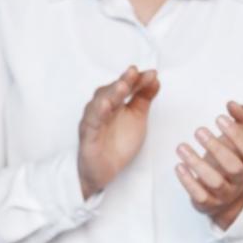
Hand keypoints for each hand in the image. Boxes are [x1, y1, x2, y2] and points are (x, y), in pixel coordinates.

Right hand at [77, 66, 159, 198]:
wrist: (102, 170)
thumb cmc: (116, 142)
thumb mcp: (137, 117)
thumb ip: (144, 97)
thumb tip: (154, 79)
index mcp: (114, 101)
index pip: (125, 85)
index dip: (138, 79)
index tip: (152, 75)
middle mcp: (102, 107)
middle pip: (111, 90)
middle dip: (123, 80)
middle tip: (134, 72)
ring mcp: (93, 120)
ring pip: (99, 103)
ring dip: (110, 93)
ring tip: (122, 86)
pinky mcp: (87, 135)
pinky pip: (91, 123)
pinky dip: (98, 114)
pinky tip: (106, 106)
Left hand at [174, 101, 242, 228]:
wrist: (229, 197)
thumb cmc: (234, 159)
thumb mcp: (242, 139)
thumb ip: (242, 118)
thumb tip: (232, 103)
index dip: (237, 135)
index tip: (219, 118)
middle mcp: (241, 179)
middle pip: (233, 167)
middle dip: (216, 148)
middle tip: (199, 130)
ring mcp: (225, 194)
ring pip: (215, 182)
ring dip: (197, 164)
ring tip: (181, 146)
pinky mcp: (209, 204)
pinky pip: (200, 195)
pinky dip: (188, 181)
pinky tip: (178, 166)